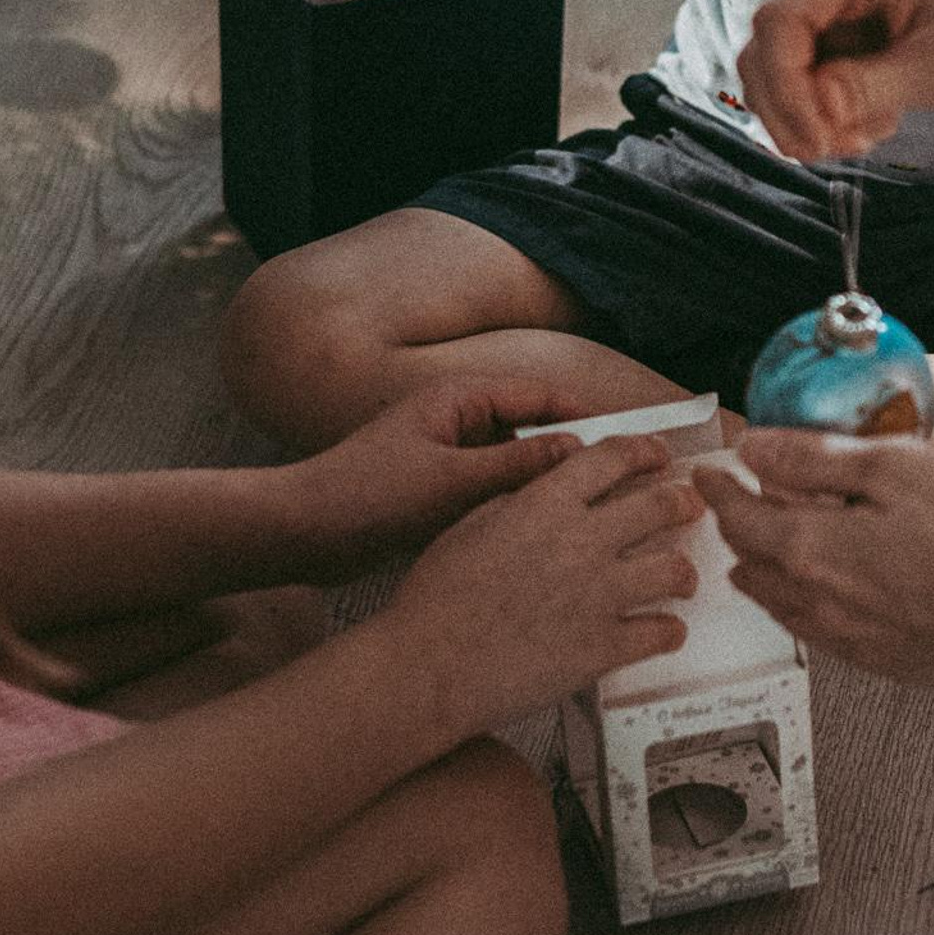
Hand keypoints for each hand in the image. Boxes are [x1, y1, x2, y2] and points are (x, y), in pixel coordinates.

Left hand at [281, 380, 612, 570]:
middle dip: (573, 455)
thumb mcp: (451, 481)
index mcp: (459, 399)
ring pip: (512, 466)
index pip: (542, 396)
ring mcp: (445, 457)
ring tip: (592, 513)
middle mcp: (455, 420)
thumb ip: (517, 465)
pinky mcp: (435, 492)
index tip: (634, 441)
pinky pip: (489, 493)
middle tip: (623, 482)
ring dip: (543, 486)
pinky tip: (542, 538)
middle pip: (532, 430)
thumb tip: (580, 452)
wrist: (299, 533)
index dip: (590, 417)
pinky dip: (513, 508)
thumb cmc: (366, 496)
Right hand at [389, 437, 703, 731]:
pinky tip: (664, 631)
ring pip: (674, 569)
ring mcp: (597, 596)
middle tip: (689, 507)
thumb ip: (521, 498)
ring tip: (682, 578)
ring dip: (683, 572)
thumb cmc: (437, 597)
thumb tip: (553, 485)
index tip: (659, 455)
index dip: (646, 451)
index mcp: (546, 504)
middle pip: (661, 505)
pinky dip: (668, 631)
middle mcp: (581, 542)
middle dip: (684, 502)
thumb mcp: (472, 522)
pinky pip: (661, 633)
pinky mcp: (602, 648)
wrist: (428, 667)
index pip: (615, 457)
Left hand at [691, 430, 933, 683]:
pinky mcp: (887, 662)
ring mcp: (853, 641)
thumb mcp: (894, 466)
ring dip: (766, 573)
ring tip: (768, 549)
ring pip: (782, 607)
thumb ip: (813, 457)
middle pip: (752, 567)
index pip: (738, 518)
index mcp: (811, 550)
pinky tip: (829, 592)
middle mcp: (820, 605)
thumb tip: (754, 448)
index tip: (709, 472)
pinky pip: (821, 633)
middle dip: (738, 531)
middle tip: (738, 504)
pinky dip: (805, 605)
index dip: (718, 489)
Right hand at [738, 0, 933, 159]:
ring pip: (781, 60)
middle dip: (792, 106)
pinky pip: (808, 67)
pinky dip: (829, 104)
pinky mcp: (844, 15)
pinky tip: (877, 120)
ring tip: (865, 138)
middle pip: (767, 40)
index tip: (815, 142)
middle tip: (834, 152)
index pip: (777, 19)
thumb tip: (812, 110)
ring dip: (811, 111)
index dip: (784, 89)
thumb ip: (868, 88)